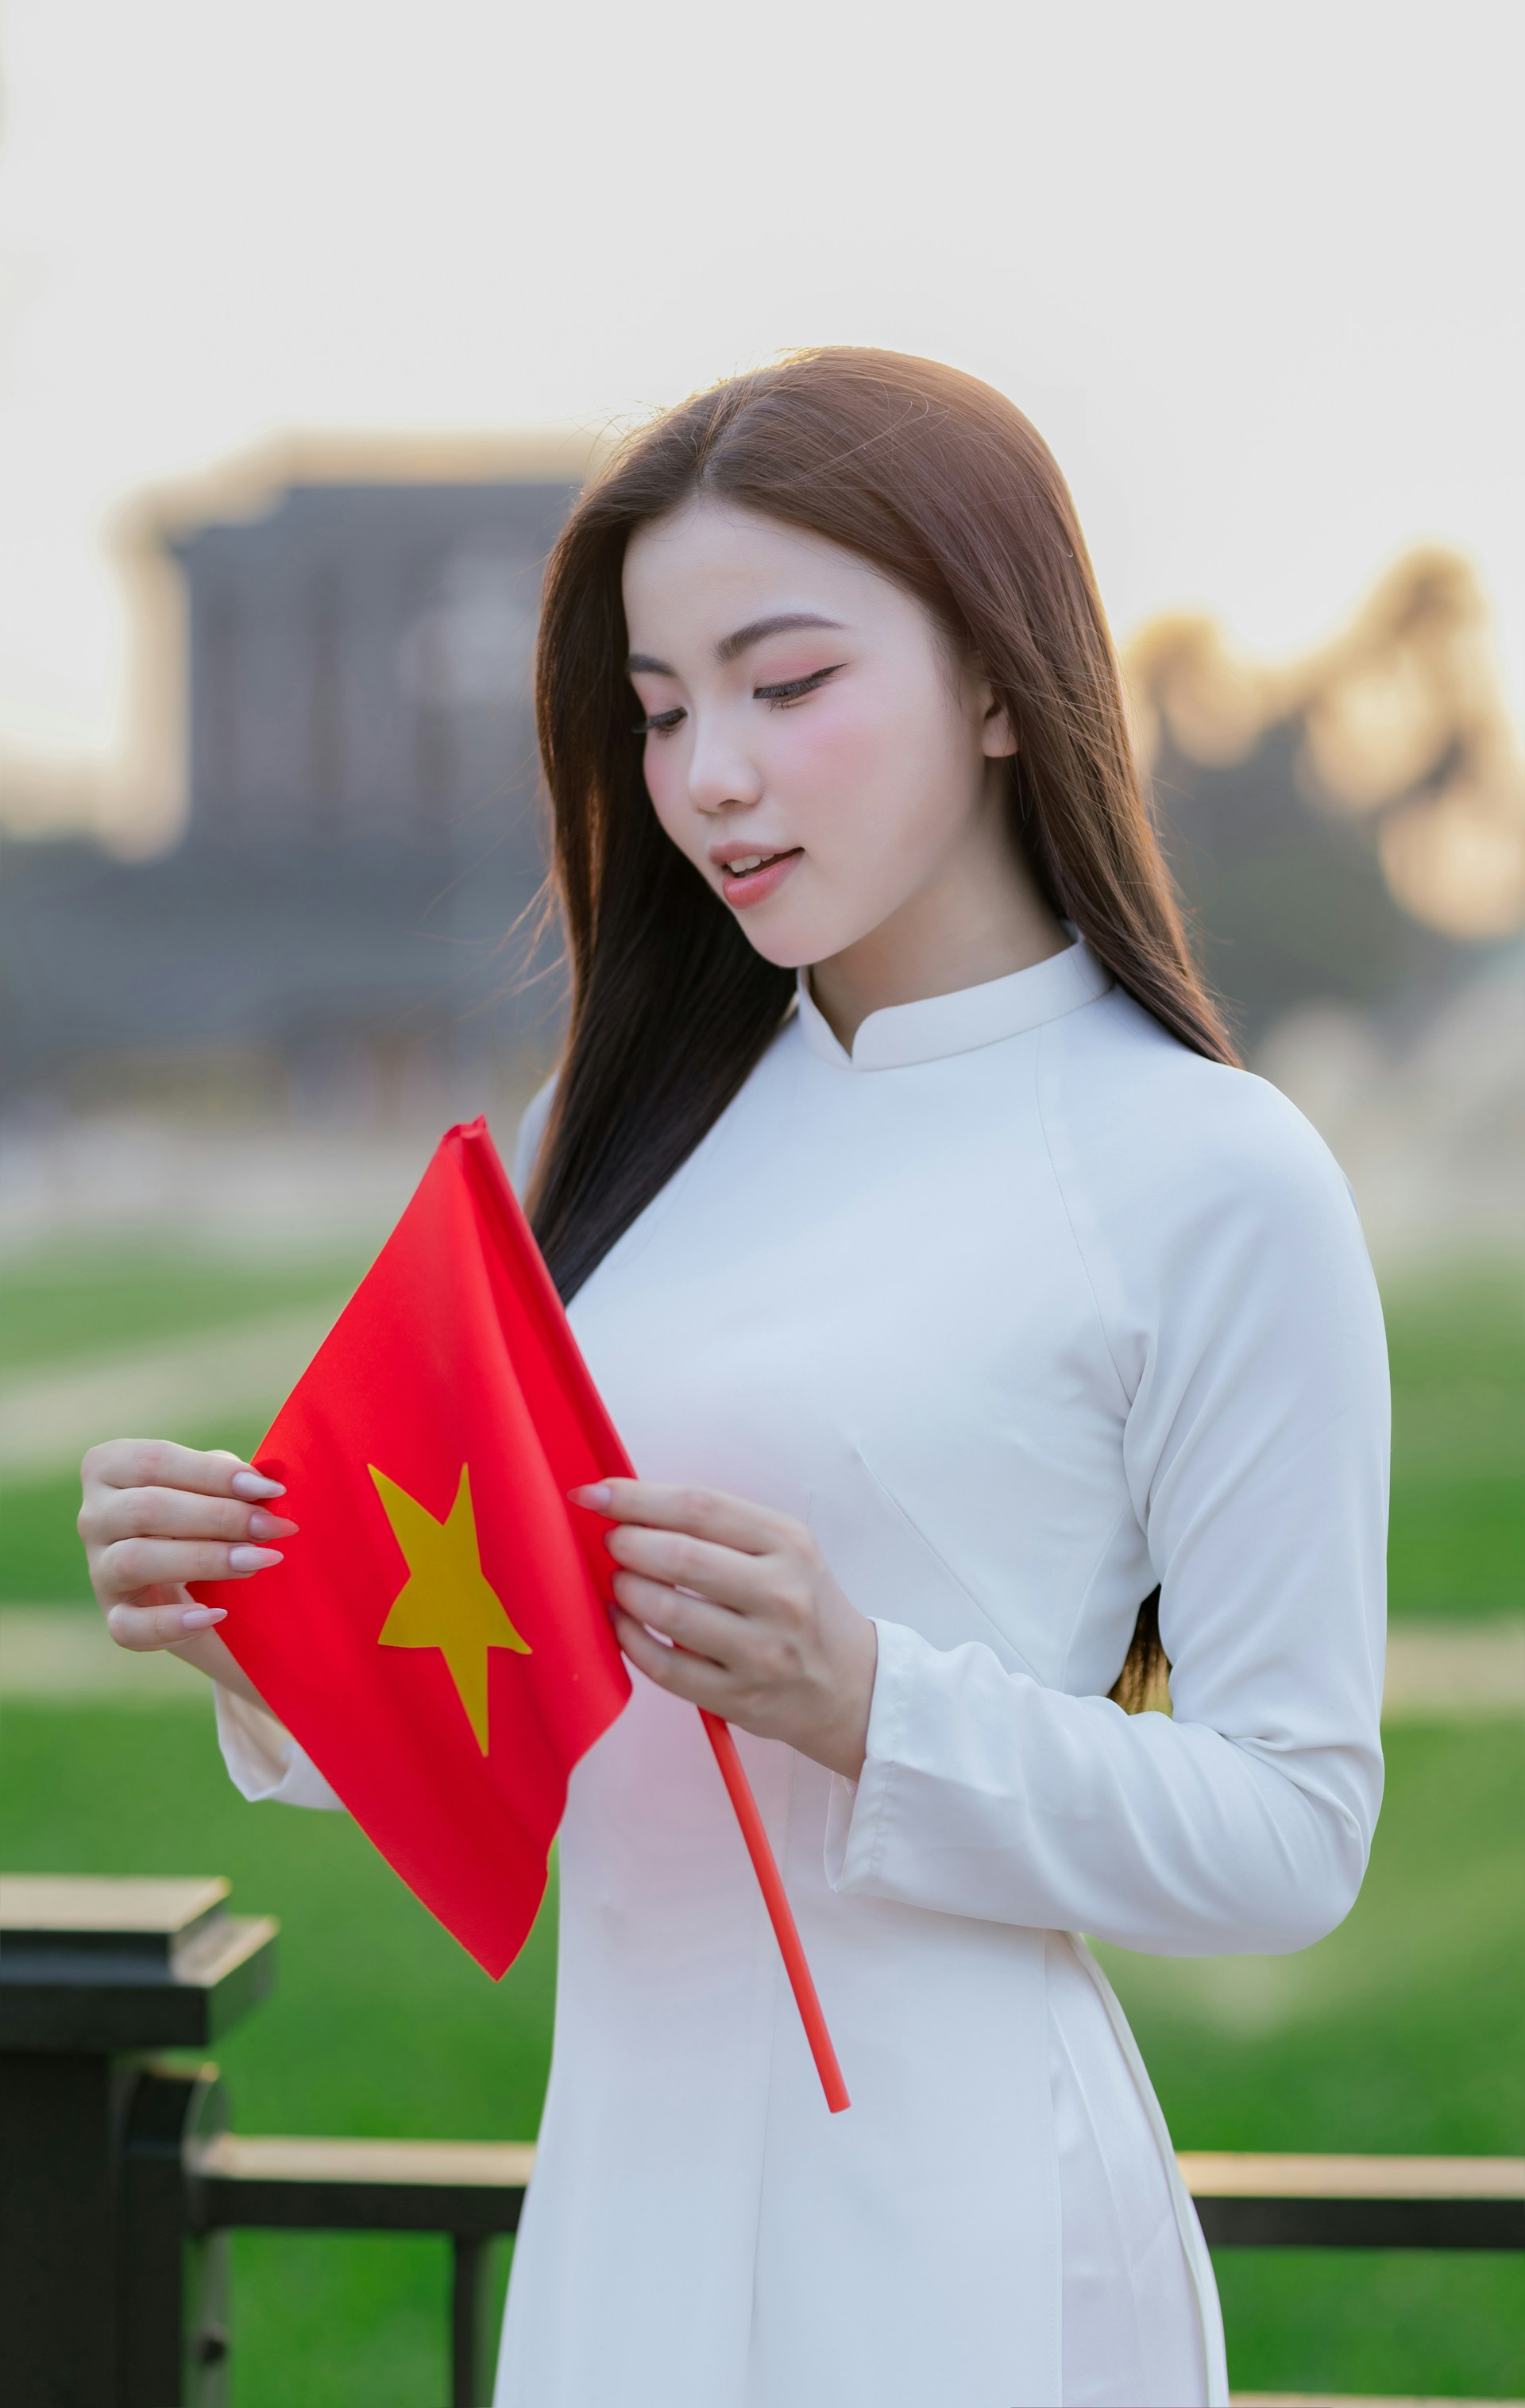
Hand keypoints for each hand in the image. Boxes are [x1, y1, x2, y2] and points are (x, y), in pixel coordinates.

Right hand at [78, 1440, 293, 1708]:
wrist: (200, 1579)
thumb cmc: (207, 1515)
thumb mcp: (215, 1487)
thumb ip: (231, 1479)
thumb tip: (262, 1485)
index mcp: (110, 1469)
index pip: (154, 1461)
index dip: (214, 1474)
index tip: (270, 1489)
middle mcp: (93, 1517)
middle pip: (146, 1509)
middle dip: (219, 1517)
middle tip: (274, 1528)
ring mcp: (99, 1570)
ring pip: (135, 1561)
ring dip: (204, 1560)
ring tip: (258, 1562)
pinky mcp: (115, 1617)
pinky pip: (130, 1626)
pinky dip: (172, 1623)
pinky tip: (215, 1614)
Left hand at [570, 1480, 876, 1779]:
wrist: (849, 1685)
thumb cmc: (802, 1605)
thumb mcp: (783, 1550)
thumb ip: (717, 1528)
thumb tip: (629, 1507)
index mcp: (789, 1544)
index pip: (699, 1507)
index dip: (636, 1497)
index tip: (594, 1492)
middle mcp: (781, 1595)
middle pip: (679, 1557)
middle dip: (626, 1544)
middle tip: (612, 1543)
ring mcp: (761, 1652)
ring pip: (667, 1612)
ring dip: (626, 1590)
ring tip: (622, 1582)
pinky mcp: (739, 1698)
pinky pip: (663, 1666)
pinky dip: (630, 1639)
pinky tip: (624, 1623)